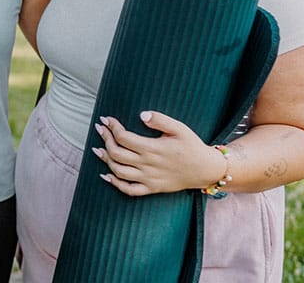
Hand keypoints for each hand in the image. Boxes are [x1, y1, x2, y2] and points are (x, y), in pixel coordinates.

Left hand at [91, 111, 226, 195]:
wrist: (205, 169)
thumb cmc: (192, 146)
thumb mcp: (179, 128)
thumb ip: (160, 120)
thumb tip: (141, 115)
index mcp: (153, 148)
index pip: (123, 137)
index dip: (112, 127)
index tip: (106, 119)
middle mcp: (147, 164)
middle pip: (116, 153)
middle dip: (105, 139)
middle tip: (100, 128)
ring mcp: (148, 178)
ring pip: (118, 171)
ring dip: (105, 159)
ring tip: (98, 148)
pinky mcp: (151, 188)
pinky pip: (129, 190)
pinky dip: (115, 183)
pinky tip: (106, 175)